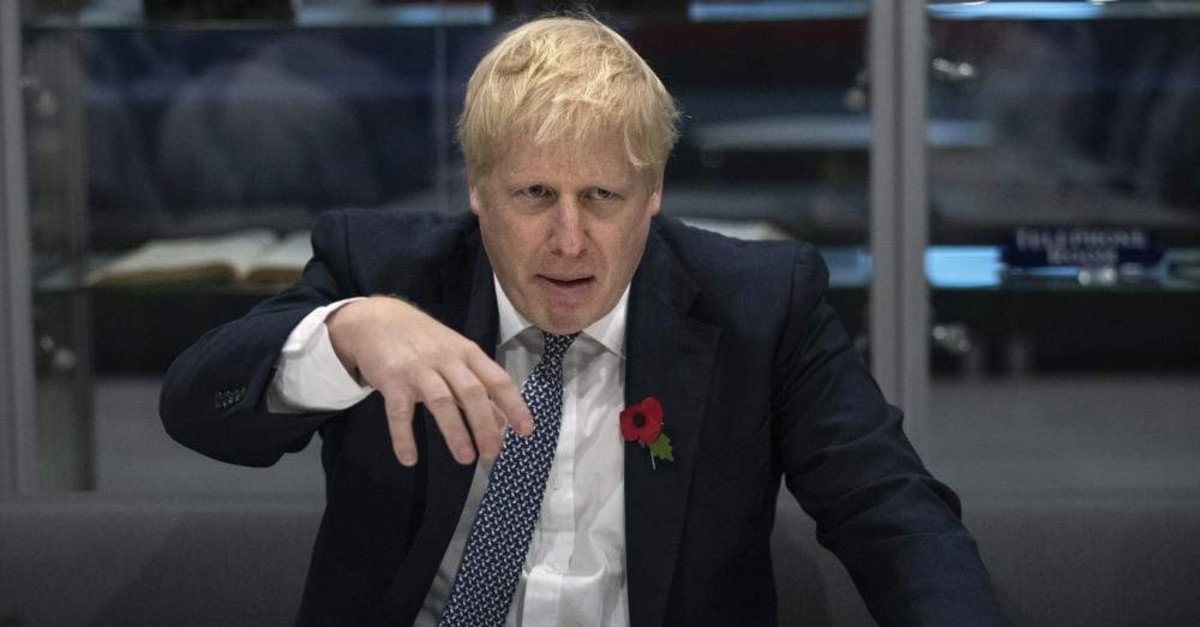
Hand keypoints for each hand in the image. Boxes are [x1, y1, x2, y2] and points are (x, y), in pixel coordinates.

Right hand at [326, 296, 531, 465]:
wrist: (376, 319)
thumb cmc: (425, 341)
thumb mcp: (457, 356)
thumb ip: (479, 388)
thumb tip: (503, 422)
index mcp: (468, 353)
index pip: (498, 379)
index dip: (514, 405)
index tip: (526, 431)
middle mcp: (446, 359)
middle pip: (472, 392)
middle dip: (485, 425)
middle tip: (492, 454)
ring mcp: (418, 369)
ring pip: (441, 401)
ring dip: (455, 432)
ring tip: (466, 459)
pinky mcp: (391, 379)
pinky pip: (399, 412)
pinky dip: (404, 437)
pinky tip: (409, 459)